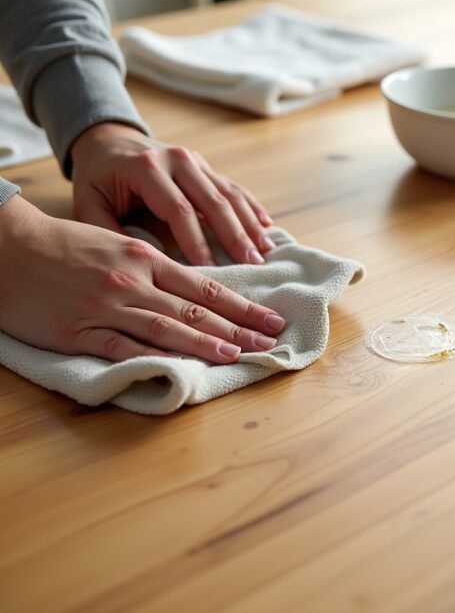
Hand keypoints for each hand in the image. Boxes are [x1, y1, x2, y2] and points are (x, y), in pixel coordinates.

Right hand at [0, 196, 285, 362]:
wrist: (9, 249)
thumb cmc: (66, 246)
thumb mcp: (118, 245)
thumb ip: (155, 267)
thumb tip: (193, 292)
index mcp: (145, 259)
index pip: (205, 288)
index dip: (242, 305)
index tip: (269, 318)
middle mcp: (134, 281)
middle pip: (196, 309)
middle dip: (239, 326)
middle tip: (271, 341)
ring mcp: (108, 306)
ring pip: (167, 327)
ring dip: (207, 342)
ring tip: (239, 353)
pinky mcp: (79, 330)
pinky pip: (122, 346)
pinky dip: (154, 356)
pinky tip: (180, 367)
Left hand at [70, 122, 274, 265]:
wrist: (107, 140)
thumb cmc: (98, 179)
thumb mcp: (89, 203)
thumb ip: (108, 231)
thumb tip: (142, 264)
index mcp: (147, 169)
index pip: (179, 209)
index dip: (197, 241)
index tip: (210, 270)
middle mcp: (177, 160)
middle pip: (214, 201)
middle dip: (235, 235)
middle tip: (252, 264)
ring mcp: (195, 161)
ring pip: (230, 194)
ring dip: (250, 224)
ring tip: (265, 252)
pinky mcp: (206, 166)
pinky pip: (234, 187)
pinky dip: (252, 208)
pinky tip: (267, 227)